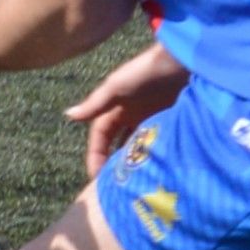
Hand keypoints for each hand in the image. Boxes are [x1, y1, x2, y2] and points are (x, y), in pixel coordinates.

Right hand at [64, 41, 188, 170]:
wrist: (181, 63)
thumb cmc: (145, 71)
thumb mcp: (116, 87)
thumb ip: (95, 104)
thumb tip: (68, 115)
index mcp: (114, 108)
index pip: (100, 137)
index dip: (95, 155)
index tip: (95, 177)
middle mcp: (131, 115)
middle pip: (117, 144)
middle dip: (112, 163)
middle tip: (113, 185)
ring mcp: (151, 119)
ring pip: (137, 146)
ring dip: (133, 161)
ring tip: (133, 182)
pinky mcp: (169, 123)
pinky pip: (157, 144)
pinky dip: (153, 156)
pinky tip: (155, 169)